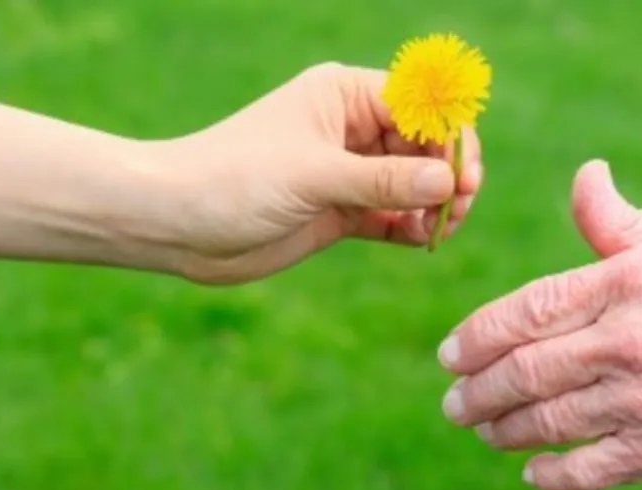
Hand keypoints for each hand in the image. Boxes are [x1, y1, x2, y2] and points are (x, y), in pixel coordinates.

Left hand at [144, 62, 481, 283]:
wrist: (178, 224)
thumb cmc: (234, 179)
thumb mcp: (314, 176)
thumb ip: (382, 180)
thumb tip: (446, 183)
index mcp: (344, 97)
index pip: (420, 106)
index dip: (449, 138)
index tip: (463, 178)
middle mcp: (352, 129)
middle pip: (424, 145)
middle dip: (447, 175)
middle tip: (458, 208)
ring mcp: (348, 171)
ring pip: (413, 183)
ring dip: (434, 204)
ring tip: (440, 230)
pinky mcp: (341, 210)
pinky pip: (393, 214)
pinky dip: (411, 226)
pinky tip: (421, 240)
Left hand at [437, 160, 641, 489]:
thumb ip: (617, 219)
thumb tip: (584, 174)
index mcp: (627, 284)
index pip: (525, 312)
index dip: (476, 336)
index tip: (451, 353)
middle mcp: (628, 344)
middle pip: (522, 372)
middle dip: (475, 391)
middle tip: (454, 400)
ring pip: (546, 423)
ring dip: (500, 429)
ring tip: (480, 428)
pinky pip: (589, 471)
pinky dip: (552, 474)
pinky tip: (532, 470)